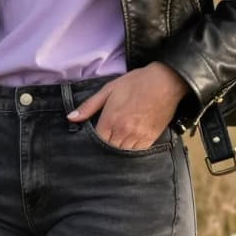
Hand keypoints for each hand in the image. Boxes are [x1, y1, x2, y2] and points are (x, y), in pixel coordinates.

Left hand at [66, 63, 192, 148]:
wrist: (165, 82)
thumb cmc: (135, 83)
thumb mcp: (109, 90)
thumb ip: (89, 106)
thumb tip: (71, 118)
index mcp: (110, 120)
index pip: (96, 141)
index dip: (94, 141)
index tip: (94, 137)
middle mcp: (123, 131)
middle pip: (109, 149)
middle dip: (105, 146)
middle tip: (105, 141)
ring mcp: (138, 136)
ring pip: (122, 153)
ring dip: (118, 149)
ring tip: (116, 143)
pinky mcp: (150, 138)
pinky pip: (137, 152)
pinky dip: (131, 150)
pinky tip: (129, 143)